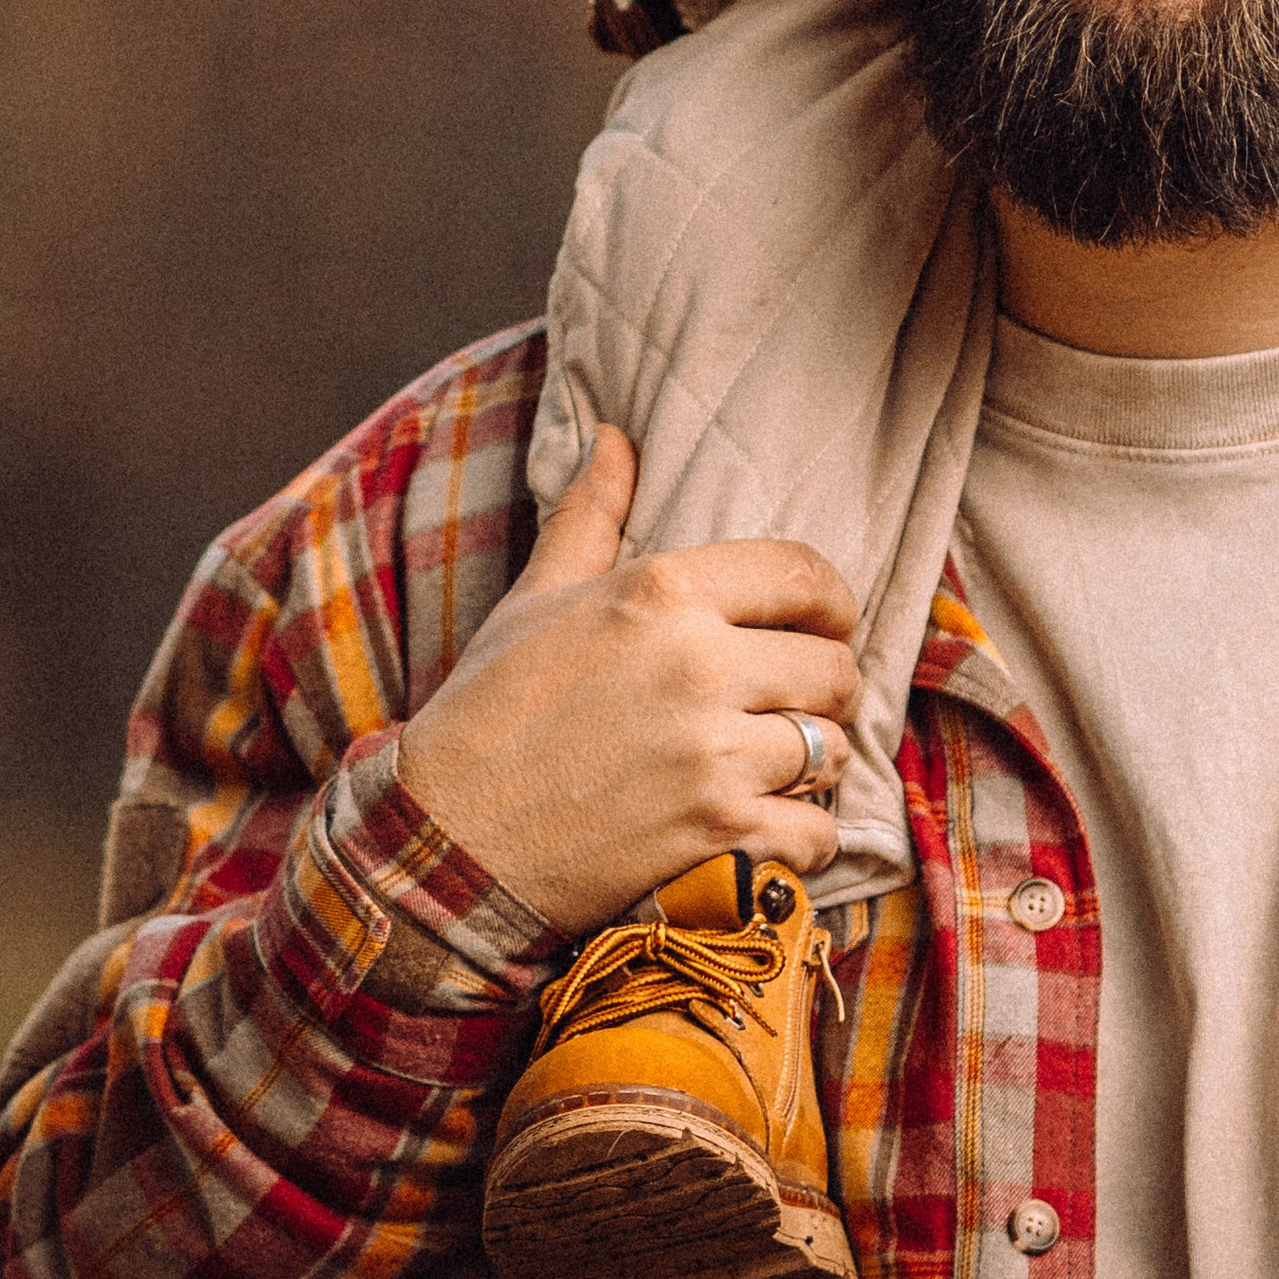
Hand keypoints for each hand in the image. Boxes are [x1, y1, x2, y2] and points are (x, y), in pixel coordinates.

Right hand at [395, 429, 860, 937]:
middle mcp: (698, 664)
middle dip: (827, 688)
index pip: (803, 574)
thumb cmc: (489, 711)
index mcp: (661, 591)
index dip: (832, 601)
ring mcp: (712, 754)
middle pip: (834, 667)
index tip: (828, 624)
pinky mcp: (716, 834)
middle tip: (798, 704)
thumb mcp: (537, 599)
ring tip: (779, 765)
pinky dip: (804, 837)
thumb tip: (613, 437)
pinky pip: (816, 832)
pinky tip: (770, 827)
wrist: (445, 841)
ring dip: (815, 762)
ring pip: (833, 749)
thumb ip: (591, 515)